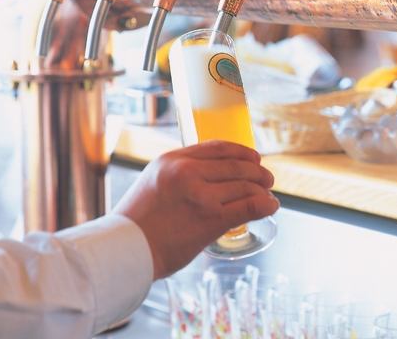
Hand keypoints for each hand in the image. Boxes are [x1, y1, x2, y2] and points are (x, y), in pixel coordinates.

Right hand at [113, 140, 278, 279]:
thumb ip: (178, 174)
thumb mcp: (153, 182)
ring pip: (246, 186)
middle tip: (267, 178)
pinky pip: (249, 206)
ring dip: (263, 190)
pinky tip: (271, 206)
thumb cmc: (136, 222)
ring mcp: (201, 195)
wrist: (125, 250)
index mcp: (172, 160)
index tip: (253, 158)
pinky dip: (265, 205)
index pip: (217, 147)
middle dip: (257, 172)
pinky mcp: (211, 219)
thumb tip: (208, 176)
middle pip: (236, 166)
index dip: (241, 151)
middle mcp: (187, 172)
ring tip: (269, 195)